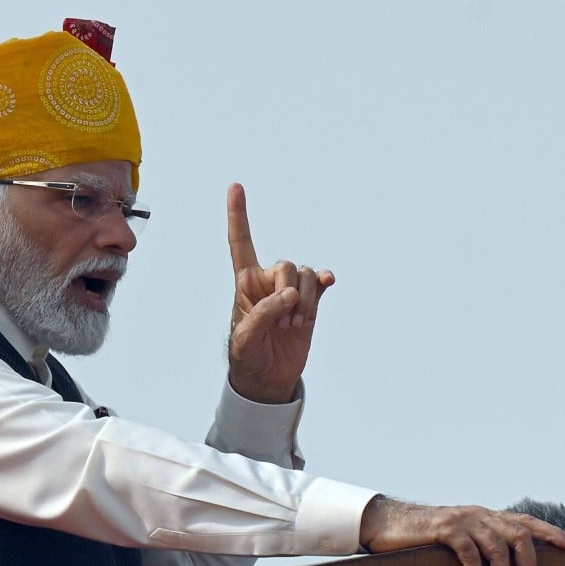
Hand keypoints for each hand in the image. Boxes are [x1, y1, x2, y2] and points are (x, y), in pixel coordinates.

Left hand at [226, 183, 334, 403]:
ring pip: (306, 275)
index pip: (241, 243)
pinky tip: (329, 282)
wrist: (268, 379)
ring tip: (294, 327)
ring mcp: (291, 292)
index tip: (235, 186)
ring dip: (305, 302)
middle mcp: (269, 282)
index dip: (238, 215)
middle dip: (288, 291)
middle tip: (284, 321)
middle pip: (285, 264)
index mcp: (245, 283)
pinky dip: (324, 281)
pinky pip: (320, 283)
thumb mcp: (244, 339)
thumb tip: (288, 296)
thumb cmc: (248, 356)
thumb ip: (262, 314)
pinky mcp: (309, 304)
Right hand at [359, 496, 564, 565]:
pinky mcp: (443, 528)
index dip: (550, 533)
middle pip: (518, 534)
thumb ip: (481, 544)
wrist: (388, 523)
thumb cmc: (426, 537)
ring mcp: (462, 519)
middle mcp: (479, 513)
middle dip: (531, 565)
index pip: (526, 521)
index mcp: (486, 515)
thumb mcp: (460, 537)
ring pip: (495, 546)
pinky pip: (467, 552)